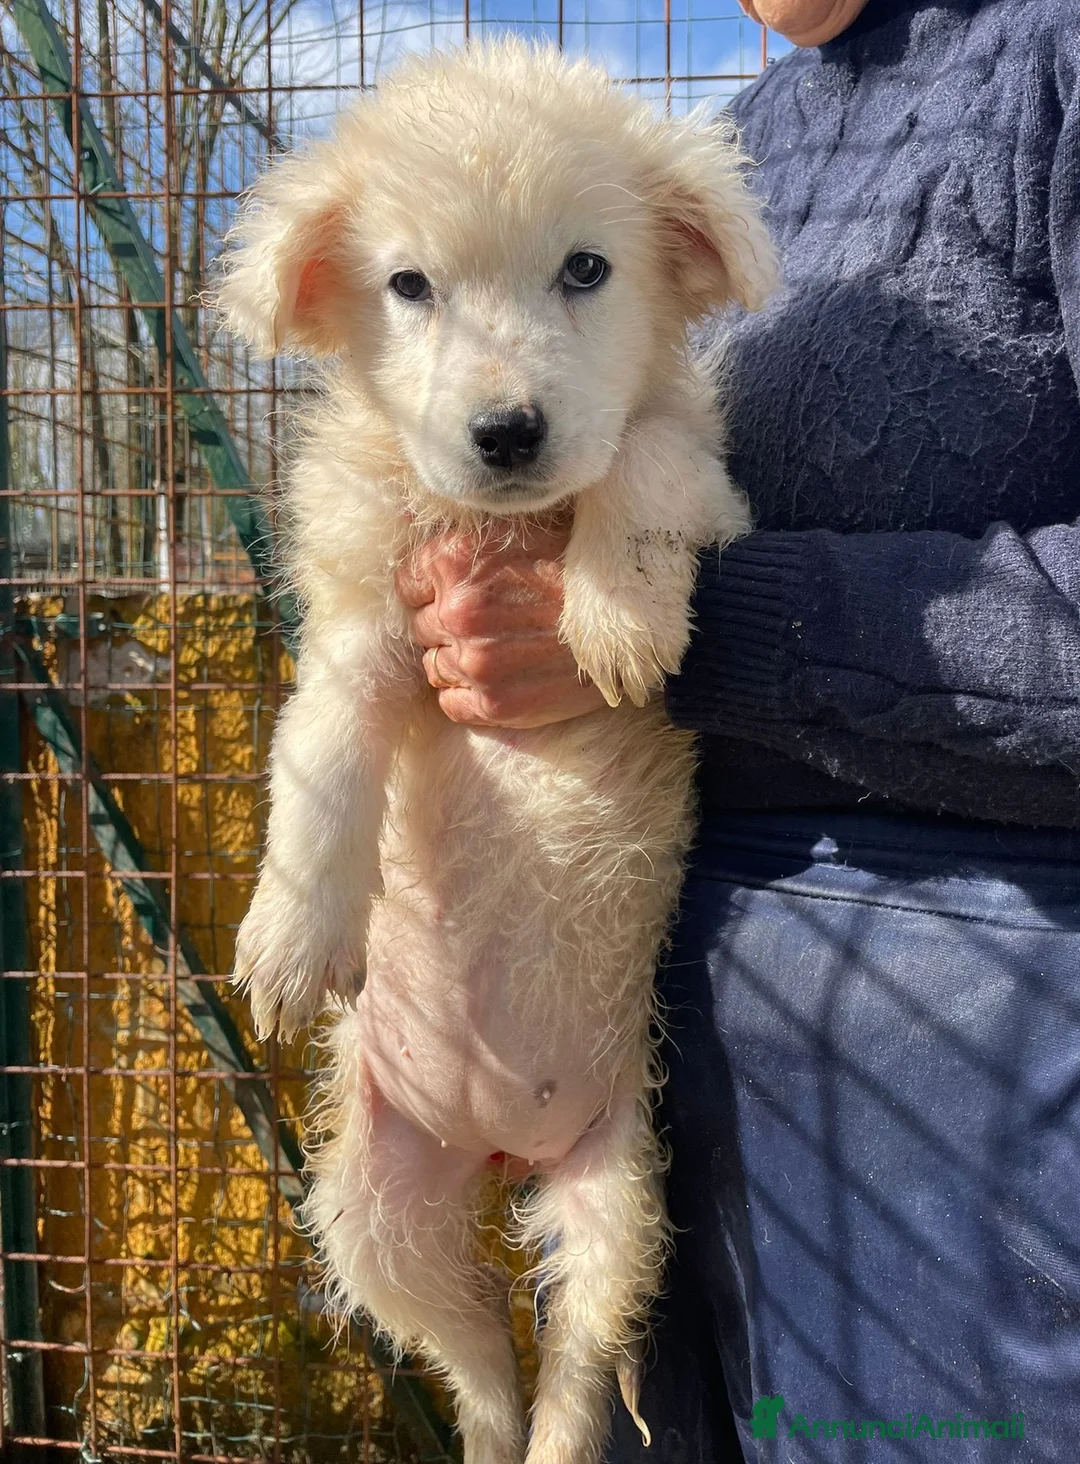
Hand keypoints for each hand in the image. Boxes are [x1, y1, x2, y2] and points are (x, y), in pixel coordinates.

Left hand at [395, 513, 608, 727]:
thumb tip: (424, 532)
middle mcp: (455, 610)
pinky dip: (466, 696)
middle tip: (487, 623)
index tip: (456, 593)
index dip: (431, 589)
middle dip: (446, 624)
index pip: (407, 582)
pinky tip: (497, 681)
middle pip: (421, 625)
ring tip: (497, 652)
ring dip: (457, 660)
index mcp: (454, 559)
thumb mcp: (526, 527)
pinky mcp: (492, 703)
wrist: (634, 624)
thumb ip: (474, 535)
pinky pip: (450, 703)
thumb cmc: (583, 570)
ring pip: (434, 665)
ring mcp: (473, 661)